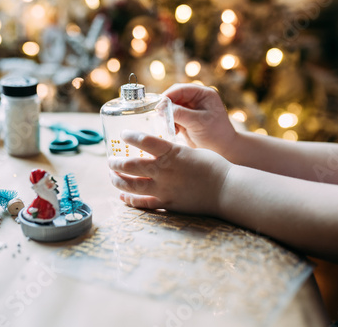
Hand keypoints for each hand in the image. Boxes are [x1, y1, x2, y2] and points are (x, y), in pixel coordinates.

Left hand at [108, 130, 231, 214]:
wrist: (226, 189)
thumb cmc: (215, 167)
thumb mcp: (192, 151)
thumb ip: (174, 152)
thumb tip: (162, 151)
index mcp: (171, 153)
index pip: (144, 141)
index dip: (130, 137)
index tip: (123, 134)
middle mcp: (163, 170)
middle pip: (130, 165)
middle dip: (116, 162)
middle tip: (110, 160)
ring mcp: (163, 189)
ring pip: (131, 185)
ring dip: (118, 180)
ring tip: (112, 176)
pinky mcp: (167, 203)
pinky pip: (143, 203)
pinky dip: (130, 200)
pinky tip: (123, 197)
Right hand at [163, 83, 236, 156]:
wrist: (222, 150)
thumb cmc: (216, 134)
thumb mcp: (198, 122)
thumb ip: (180, 113)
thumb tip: (161, 107)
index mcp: (203, 94)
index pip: (181, 89)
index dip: (168, 96)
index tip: (158, 106)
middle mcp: (196, 99)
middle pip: (174, 97)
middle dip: (167, 107)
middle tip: (161, 117)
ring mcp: (190, 109)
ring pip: (171, 108)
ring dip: (168, 117)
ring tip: (171, 127)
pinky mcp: (185, 120)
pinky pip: (172, 117)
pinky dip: (170, 123)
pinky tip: (175, 132)